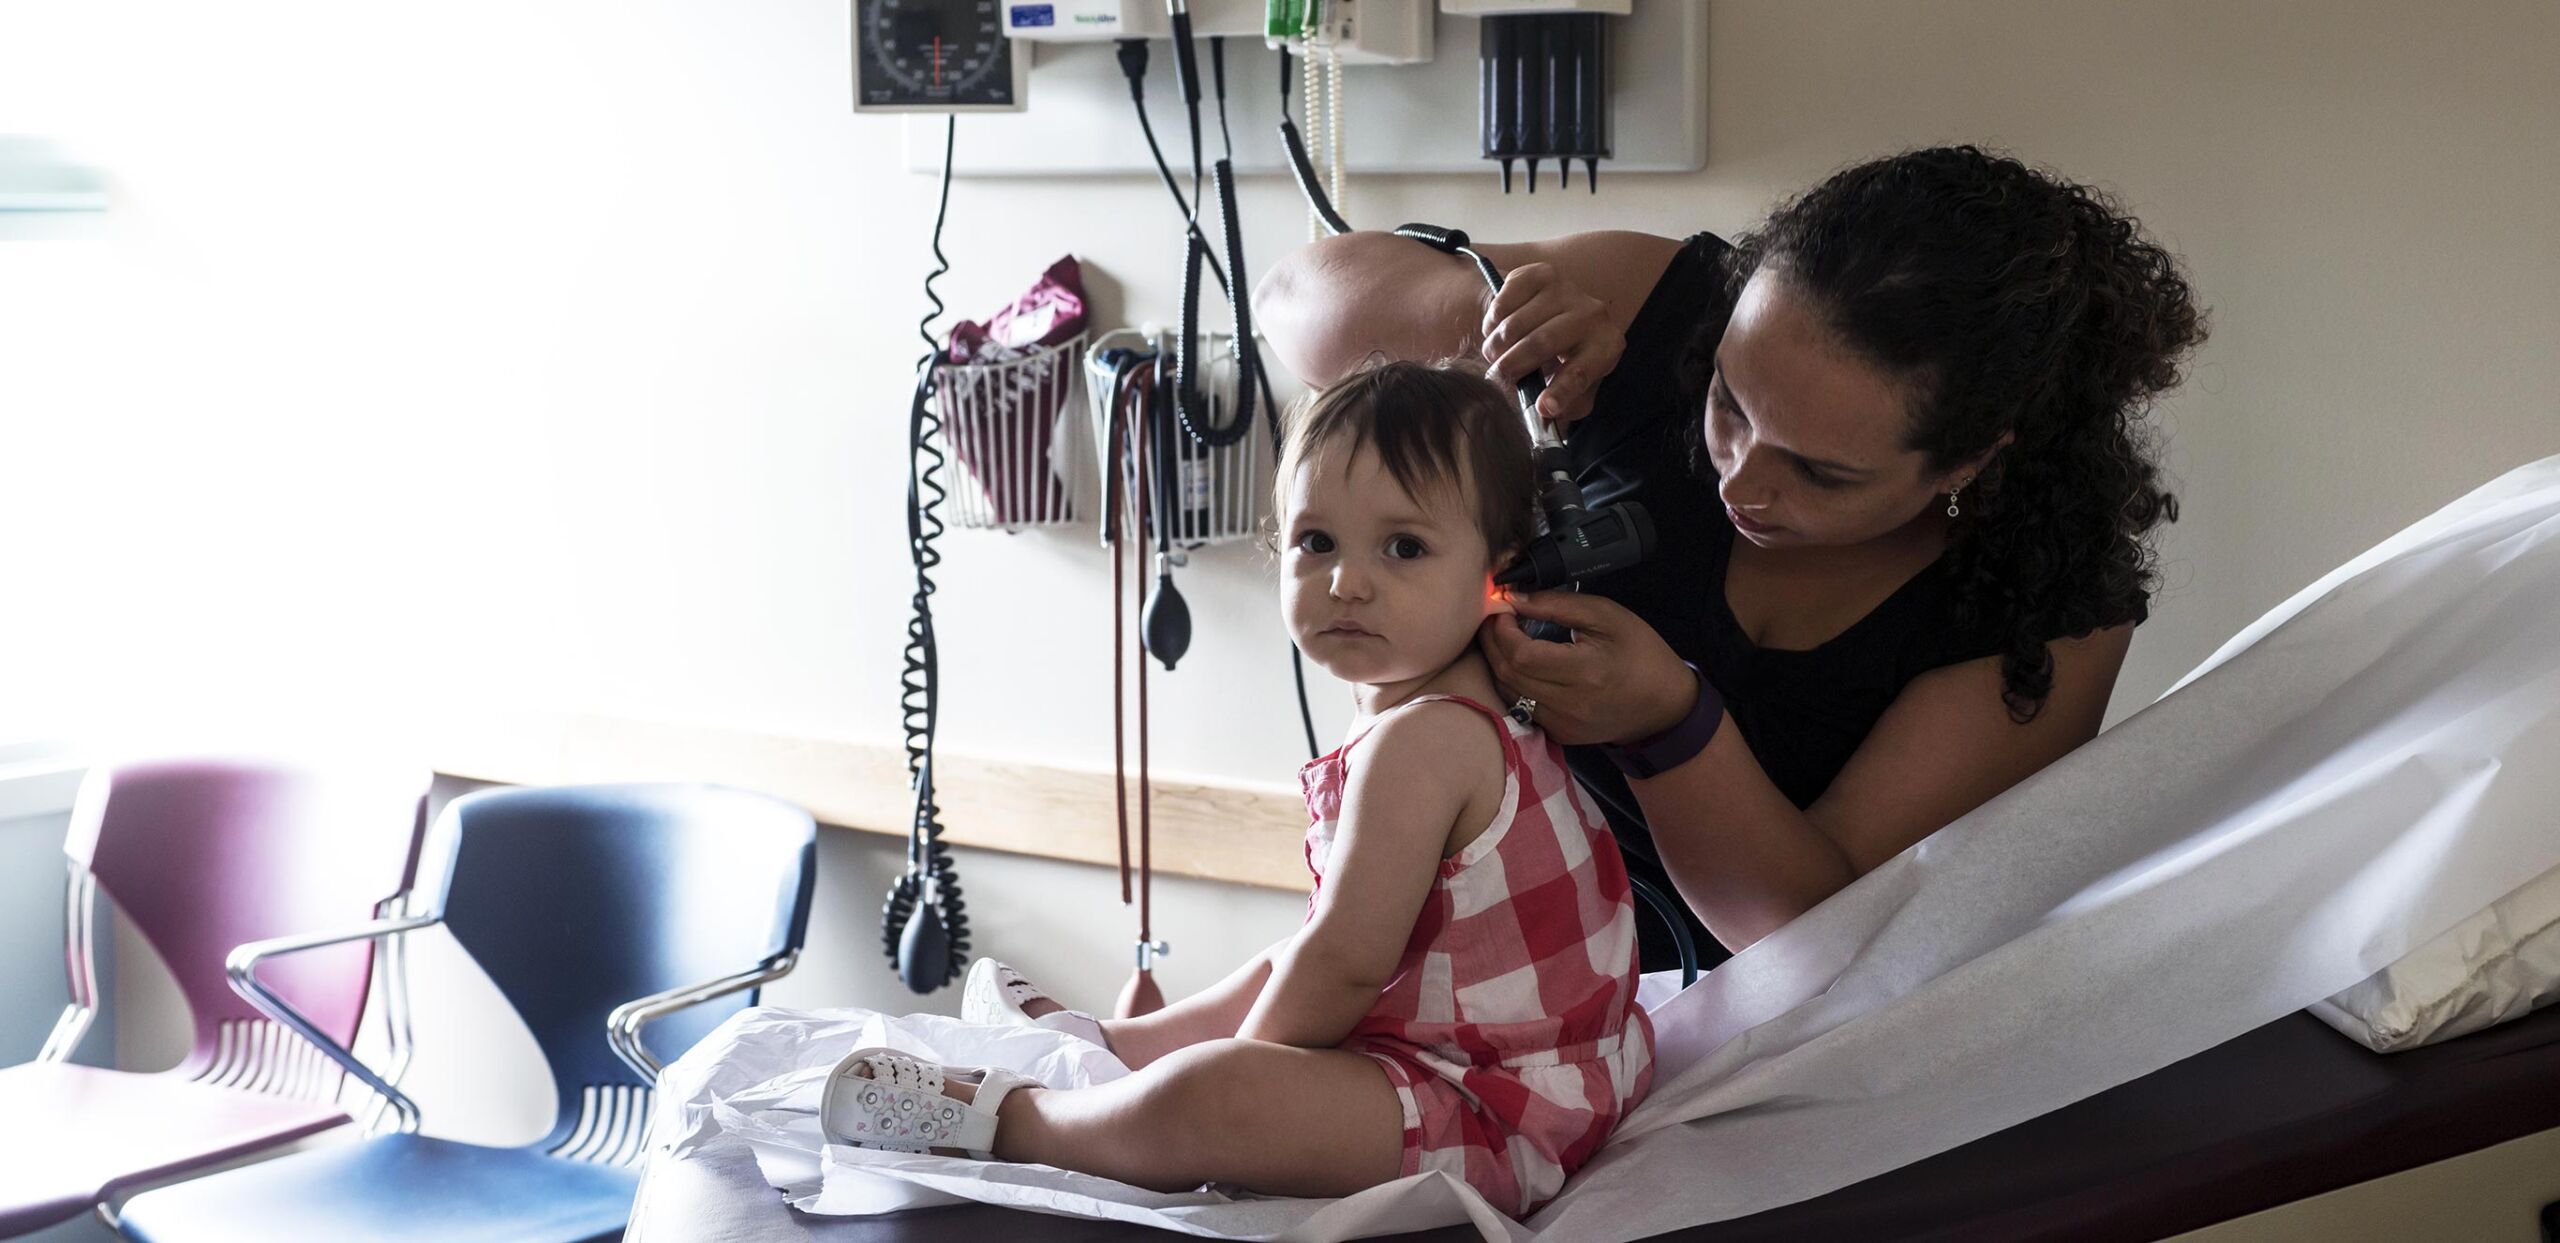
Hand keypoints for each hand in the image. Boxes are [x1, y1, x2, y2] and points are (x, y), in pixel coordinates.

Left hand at [1477, 590, 1694, 745]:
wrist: (1664, 706)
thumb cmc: (1640, 653)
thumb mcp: (1607, 616)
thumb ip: (1557, 605)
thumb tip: (1515, 598)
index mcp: (1585, 672)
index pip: (1522, 655)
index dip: (1503, 630)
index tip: (1505, 609)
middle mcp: (1569, 704)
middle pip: (1508, 674)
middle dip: (1493, 642)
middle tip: (1496, 619)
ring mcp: (1563, 724)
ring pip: (1508, 692)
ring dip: (1499, 663)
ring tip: (1504, 638)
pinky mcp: (1560, 734)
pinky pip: (1521, 707)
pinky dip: (1514, 684)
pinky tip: (1521, 665)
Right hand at [1479, 262, 1625, 424]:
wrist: (1558, 318)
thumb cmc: (1567, 361)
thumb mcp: (1575, 389)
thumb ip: (1565, 406)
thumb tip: (1545, 413)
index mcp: (1607, 346)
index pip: (1581, 371)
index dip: (1560, 391)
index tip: (1542, 408)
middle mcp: (1593, 313)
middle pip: (1543, 342)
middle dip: (1513, 364)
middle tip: (1496, 378)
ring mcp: (1567, 290)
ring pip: (1518, 322)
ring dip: (1497, 344)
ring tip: (1493, 355)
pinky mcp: (1541, 274)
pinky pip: (1505, 299)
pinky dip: (1493, 320)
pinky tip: (1497, 330)